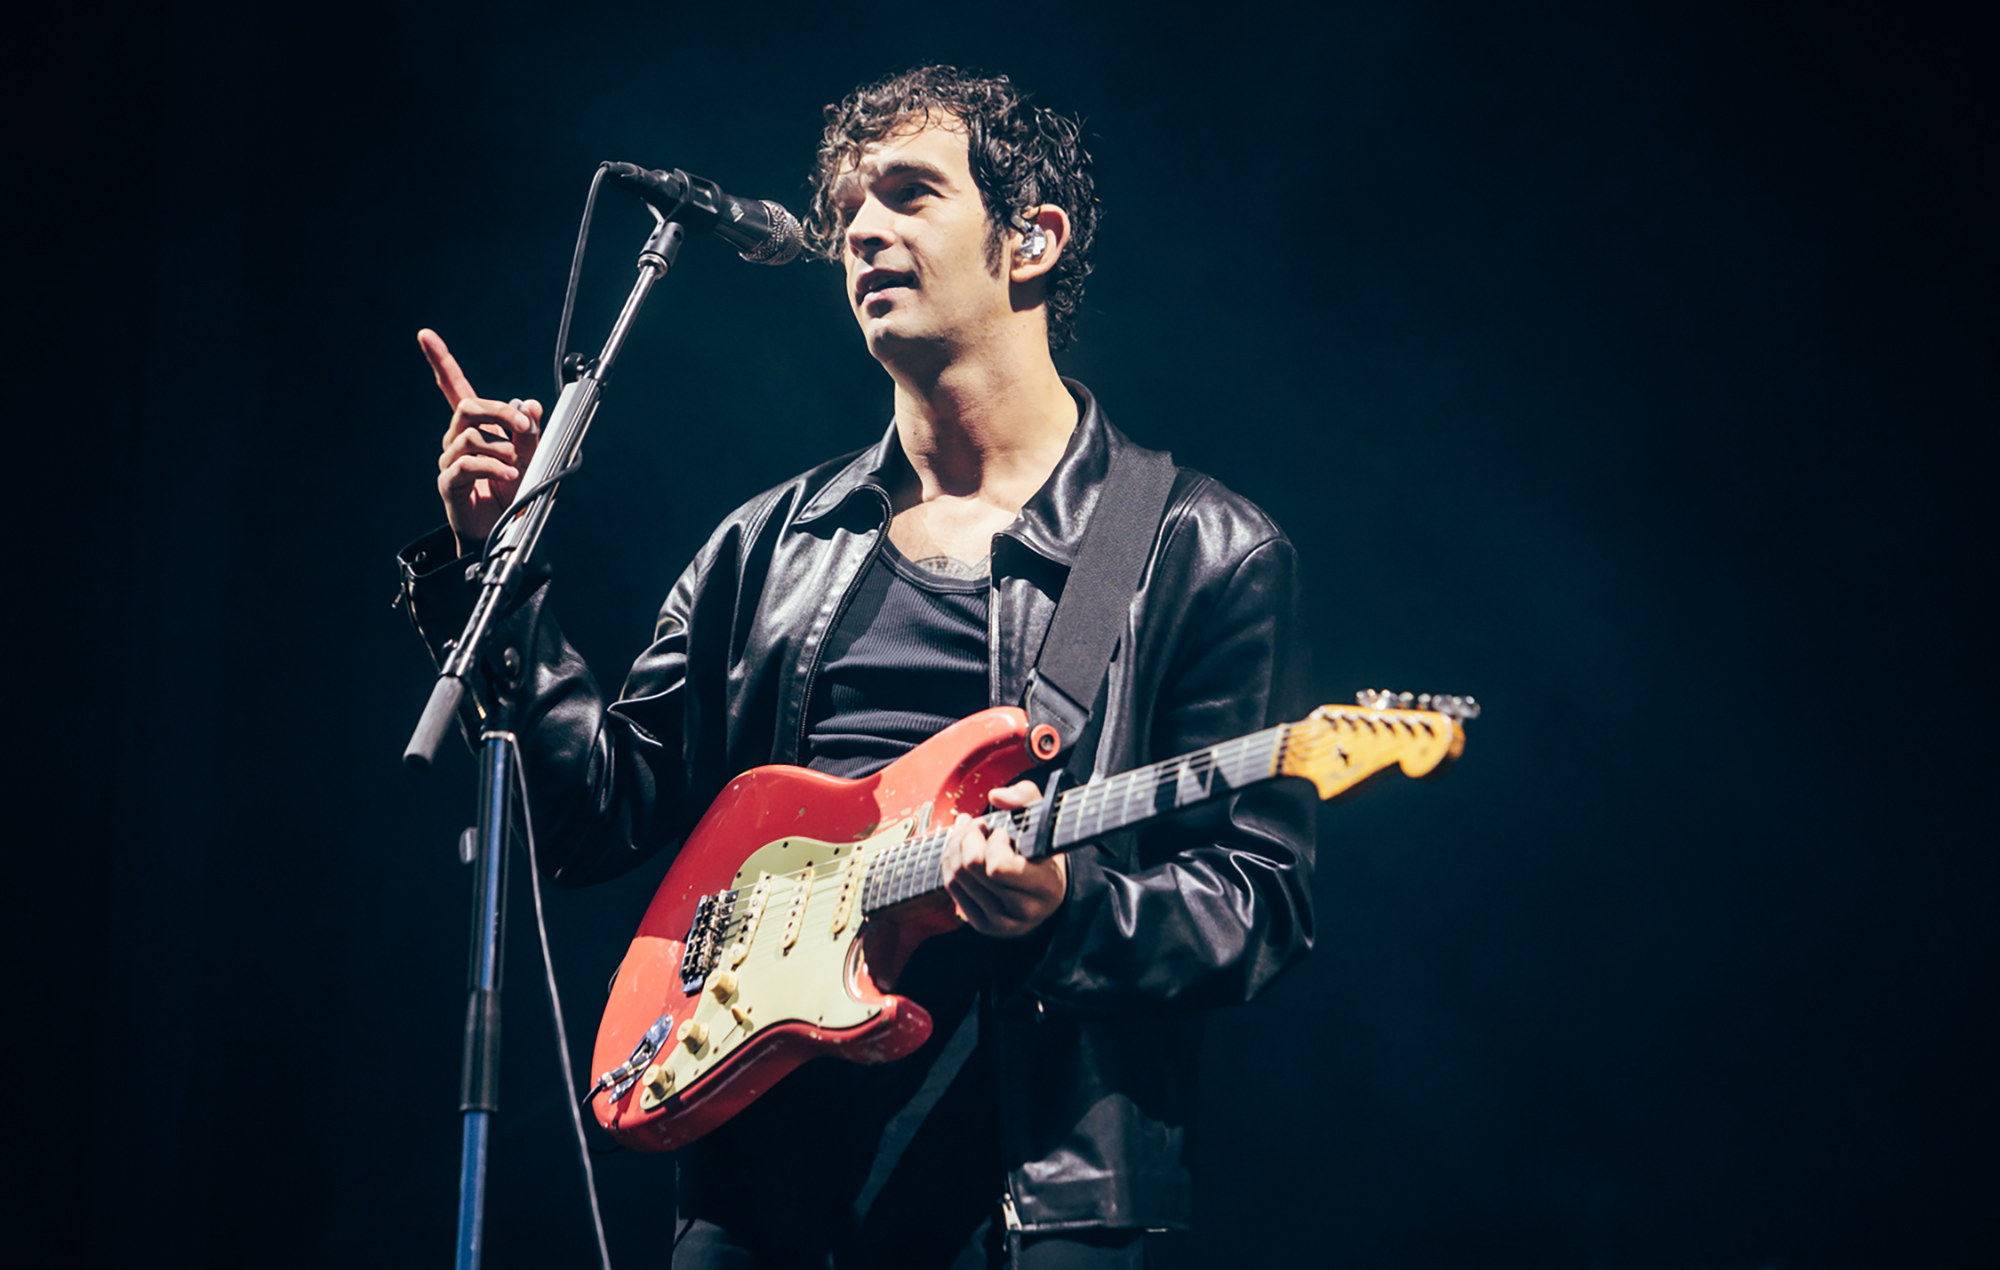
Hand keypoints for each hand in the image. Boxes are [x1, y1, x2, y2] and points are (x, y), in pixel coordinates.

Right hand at [419, 329, 543, 554]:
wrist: (505, 529)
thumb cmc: (515, 491)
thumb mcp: (531, 456)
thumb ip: (530, 432)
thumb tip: (531, 404)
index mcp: (475, 426)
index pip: (453, 387)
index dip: (440, 361)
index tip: (426, 336)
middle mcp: (458, 439)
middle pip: (468, 407)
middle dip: (501, 412)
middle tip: (526, 427)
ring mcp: (451, 460)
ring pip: (471, 437)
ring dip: (503, 448)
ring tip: (517, 466)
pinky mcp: (449, 482)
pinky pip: (468, 464)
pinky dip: (493, 467)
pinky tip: (508, 475)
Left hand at [941, 779, 1067, 937]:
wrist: (1049, 894)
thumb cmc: (1045, 852)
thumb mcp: (1045, 819)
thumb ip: (1026, 797)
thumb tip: (995, 795)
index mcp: (1045, 887)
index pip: (998, 866)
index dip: (994, 843)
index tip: (1003, 833)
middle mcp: (1023, 910)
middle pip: (971, 867)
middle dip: (969, 836)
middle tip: (978, 825)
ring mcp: (1001, 922)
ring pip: (957, 876)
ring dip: (956, 845)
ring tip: (969, 831)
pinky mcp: (983, 925)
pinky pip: (952, 888)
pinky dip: (950, 862)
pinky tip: (960, 848)